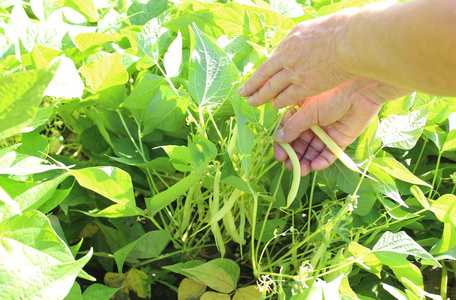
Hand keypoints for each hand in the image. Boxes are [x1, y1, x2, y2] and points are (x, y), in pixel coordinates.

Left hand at [237, 9, 356, 108]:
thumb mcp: (315, 27)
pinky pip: (286, 96)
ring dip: (260, 96)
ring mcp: (293, 72)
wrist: (349, 40)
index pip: (273, 57)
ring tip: (251, 102)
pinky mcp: (304, 86)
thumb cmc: (342, 29)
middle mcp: (287, 56)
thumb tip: (304, 39)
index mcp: (290, 40)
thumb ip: (305, 37)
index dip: (264, 69)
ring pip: (271, 87)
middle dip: (252, 84)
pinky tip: (273, 106)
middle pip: (264, 73)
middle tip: (243, 92)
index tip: (257, 75)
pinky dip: (278, 102)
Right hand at [274, 78, 408, 175]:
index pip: (288, 129)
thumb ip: (293, 127)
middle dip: (295, 155)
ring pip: (314, 150)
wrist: (361, 91)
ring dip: (306, 161)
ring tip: (301, 171)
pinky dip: (322, 160)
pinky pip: (329, 153)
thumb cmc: (332, 94)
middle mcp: (313, 121)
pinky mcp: (340, 139)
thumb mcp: (307, 111)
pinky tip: (315, 166)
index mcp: (302, 111)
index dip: (283, 143)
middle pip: (300, 142)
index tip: (280, 156)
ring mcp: (327, 131)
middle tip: (289, 167)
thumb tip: (278, 139)